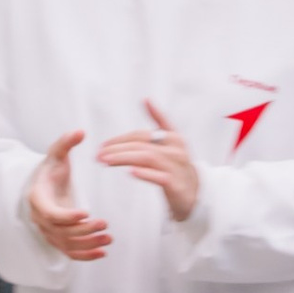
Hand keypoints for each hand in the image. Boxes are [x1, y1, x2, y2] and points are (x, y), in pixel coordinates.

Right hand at [26, 127, 111, 261]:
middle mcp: (41, 219)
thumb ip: (66, 143)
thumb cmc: (51, 170)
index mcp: (38, 198)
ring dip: (88, 245)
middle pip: (62, 232)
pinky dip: (86, 256)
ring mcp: (49, 231)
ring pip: (67, 245)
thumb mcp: (56, 154)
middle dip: (84, 231)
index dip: (67, 216)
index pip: (51, 213)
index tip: (86, 212)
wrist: (43, 186)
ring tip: (109, 238)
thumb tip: (80, 131)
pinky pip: (70, 252)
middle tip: (105, 224)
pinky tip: (104, 252)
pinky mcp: (58, 239)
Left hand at [98, 95, 199, 224]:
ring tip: (106, 162)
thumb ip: (159, 119)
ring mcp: (177, 167)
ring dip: (124, 158)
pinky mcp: (176, 185)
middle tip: (98, 155)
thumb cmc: (177, 165)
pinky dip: (145, 174)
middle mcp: (176, 150)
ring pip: (147, 158)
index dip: (120, 139)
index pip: (140, 135)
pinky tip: (131, 172)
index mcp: (173, 137)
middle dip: (117, 149)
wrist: (195, 192)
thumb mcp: (171, 140)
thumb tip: (145, 99)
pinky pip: (160, 177)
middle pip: (141, 145)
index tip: (102, 146)